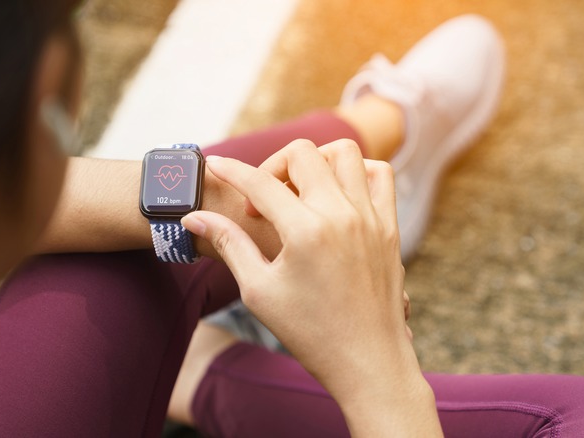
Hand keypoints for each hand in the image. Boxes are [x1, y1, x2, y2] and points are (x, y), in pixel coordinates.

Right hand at [181, 139, 440, 436]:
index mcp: (306, 231)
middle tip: (261, 203)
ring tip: (298, 192)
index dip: (230, 170)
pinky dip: (356, 171)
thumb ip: (229, 244)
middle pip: (301, 153)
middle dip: (271, 166)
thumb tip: (194, 217)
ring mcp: (371, 217)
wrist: (368, 363)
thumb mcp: (259, 290)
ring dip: (315, 161)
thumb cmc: (309, 333)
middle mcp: (342, 214)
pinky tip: (336, 196)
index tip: (214, 165)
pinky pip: (380, 174)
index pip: (260, 182)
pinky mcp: (389, 226)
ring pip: (345, 152)